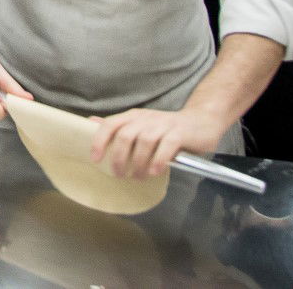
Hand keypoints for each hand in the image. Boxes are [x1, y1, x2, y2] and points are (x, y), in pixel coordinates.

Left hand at [90, 106, 229, 178]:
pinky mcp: (180, 133)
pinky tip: (155, 172)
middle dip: (119, 157)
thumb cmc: (167, 128)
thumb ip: (119, 127)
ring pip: (145, 141)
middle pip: (126, 135)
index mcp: (133, 116)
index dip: (100, 141)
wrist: (202, 121)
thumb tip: (91, 123)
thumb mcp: (141, 125)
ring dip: (139, 162)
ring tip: (138, 177)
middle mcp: (146, 118)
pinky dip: (158, 160)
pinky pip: (167, 146)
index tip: (95, 159)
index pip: (111, 124)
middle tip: (119, 174)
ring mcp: (163, 124)